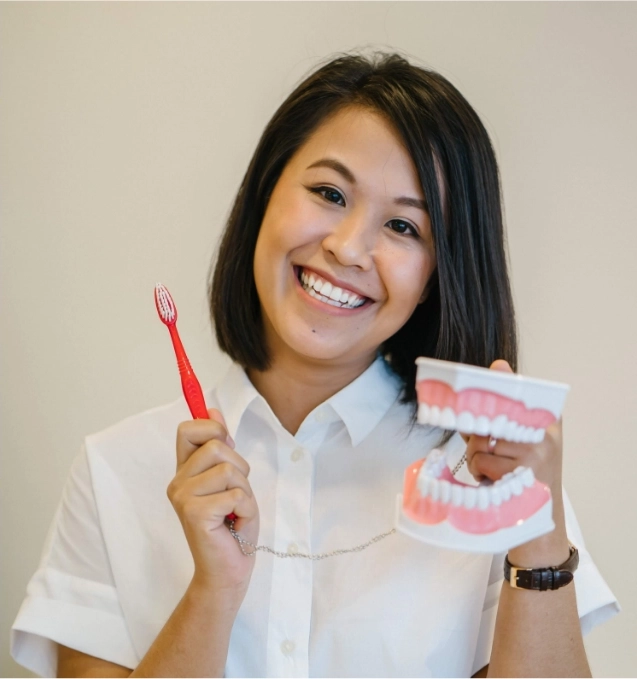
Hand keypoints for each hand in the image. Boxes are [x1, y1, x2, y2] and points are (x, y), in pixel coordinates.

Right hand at [167, 408, 259, 601]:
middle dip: (240, 467)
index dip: (212, 428)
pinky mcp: (194, 513)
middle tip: (235, 493)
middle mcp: (178, 482)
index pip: (188, 428)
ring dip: (244, 489)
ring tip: (234, 510)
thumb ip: (221, 447)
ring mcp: (183, 497)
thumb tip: (212, 409)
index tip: (225, 443)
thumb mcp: (232, 479)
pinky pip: (235, 494)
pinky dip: (246, 508)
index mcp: (185, 470)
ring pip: (228, 469)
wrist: (228, 569)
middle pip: (216, 446)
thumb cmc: (232, 525)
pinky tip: (235, 523)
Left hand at [464, 360, 568, 562]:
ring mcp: (537, 454)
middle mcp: (546, 435)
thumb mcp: (517, 446)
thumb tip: (496, 370)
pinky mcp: (523, 473)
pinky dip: (479, 473)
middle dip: (477, 438)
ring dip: (477, 460)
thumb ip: (498, 418)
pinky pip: (482, 462)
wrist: (541, 528)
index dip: (498, 389)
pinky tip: (493, 483)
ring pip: (482, 443)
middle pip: (490, 420)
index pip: (519, 393)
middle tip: (486, 453)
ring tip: (492, 473)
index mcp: (548, 424)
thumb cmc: (523, 481)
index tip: (490, 381)